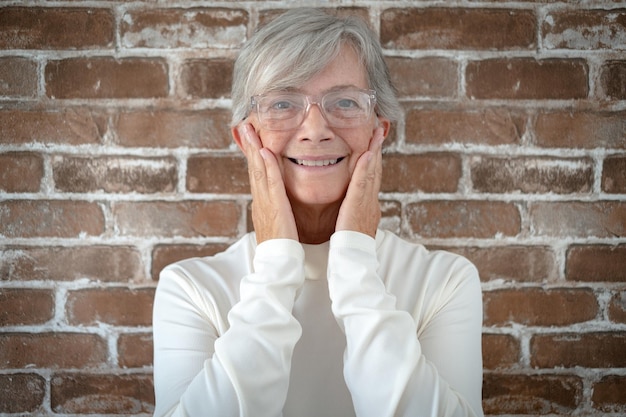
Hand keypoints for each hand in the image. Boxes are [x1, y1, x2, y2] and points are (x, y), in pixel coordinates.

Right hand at [237, 123, 298, 243]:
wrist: (277, 265)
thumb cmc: (281, 249)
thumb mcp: (277, 225)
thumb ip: (277, 212)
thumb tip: (277, 204)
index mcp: (261, 204)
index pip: (256, 175)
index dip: (252, 156)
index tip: (251, 139)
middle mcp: (259, 201)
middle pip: (252, 169)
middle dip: (248, 146)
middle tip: (244, 126)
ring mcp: (264, 203)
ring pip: (257, 171)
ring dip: (254, 149)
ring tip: (249, 130)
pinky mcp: (274, 208)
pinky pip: (270, 183)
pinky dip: (267, 166)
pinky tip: (265, 151)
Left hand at [335, 127, 385, 237]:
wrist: (353, 261)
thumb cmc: (348, 246)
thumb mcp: (351, 224)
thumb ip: (350, 212)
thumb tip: (347, 204)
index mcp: (368, 206)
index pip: (371, 178)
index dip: (373, 160)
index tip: (374, 143)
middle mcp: (371, 202)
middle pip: (376, 171)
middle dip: (377, 150)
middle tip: (379, 131)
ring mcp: (368, 204)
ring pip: (373, 173)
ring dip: (375, 152)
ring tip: (376, 134)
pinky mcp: (360, 207)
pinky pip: (363, 184)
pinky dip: (366, 168)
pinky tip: (367, 154)